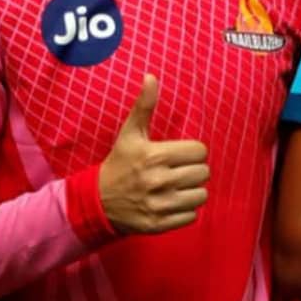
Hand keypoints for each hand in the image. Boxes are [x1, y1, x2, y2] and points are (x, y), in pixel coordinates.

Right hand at [98, 75, 209, 233]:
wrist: (96, 203)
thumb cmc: (119, 164)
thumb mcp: (129, 134)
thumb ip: (144, 106)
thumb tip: (151, 76)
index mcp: (155, 156)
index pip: (200, 151)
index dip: (192, 152)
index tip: (179, 155)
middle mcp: (158, 181)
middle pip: (203, 173)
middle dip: (193, 171)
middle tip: (177, 171)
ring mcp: (159, 204)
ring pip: (201, 195)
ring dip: (192, 191)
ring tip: (175, 187)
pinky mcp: (159, 224)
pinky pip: (192, 216)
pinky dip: (185, 210)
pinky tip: (170, 202)